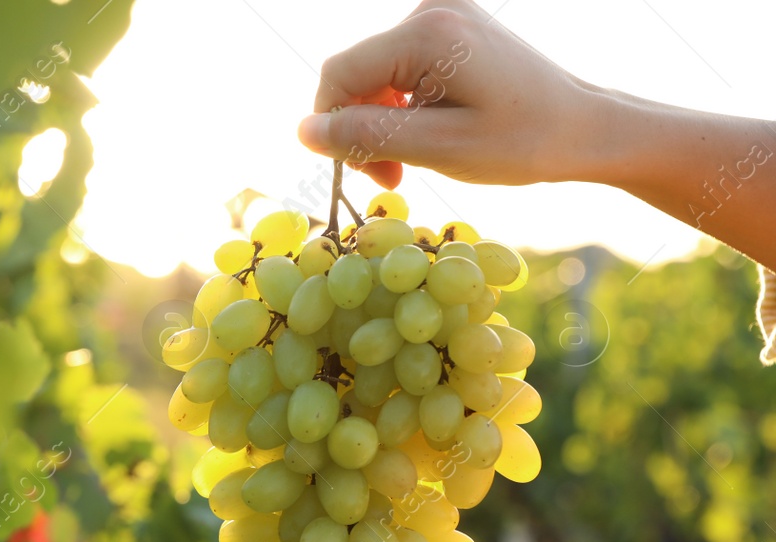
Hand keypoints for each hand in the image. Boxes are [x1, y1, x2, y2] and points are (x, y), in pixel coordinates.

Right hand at [298, 0, 609, 188]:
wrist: (585, 127)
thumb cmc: (521, 143)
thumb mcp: (438, 147)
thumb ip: (366, 134)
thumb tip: (303, 130)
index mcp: (427, 33)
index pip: (338, 74)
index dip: (334, 128)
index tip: (370, 174)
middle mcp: (431, 11)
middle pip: (355, 73)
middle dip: (361, 128)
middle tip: (393, 178)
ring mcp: (443, 15)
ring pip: (374, 74)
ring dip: (381, 122)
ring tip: (412, 161)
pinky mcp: (452, 28)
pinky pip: (399, 68)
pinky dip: (402, 106)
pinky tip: (429, 132)